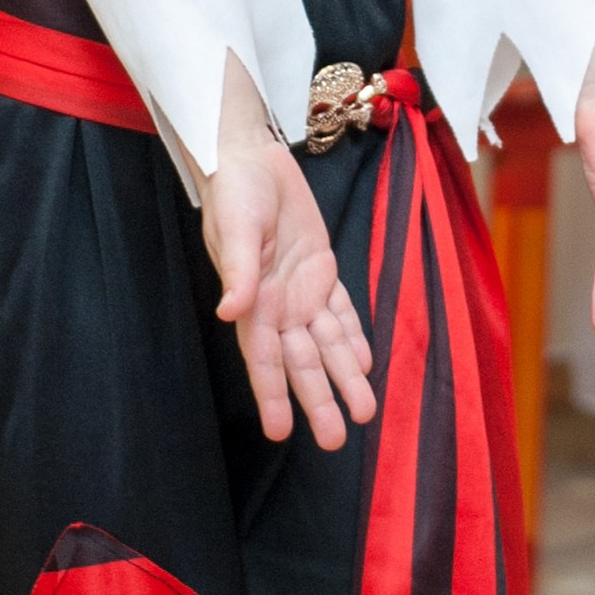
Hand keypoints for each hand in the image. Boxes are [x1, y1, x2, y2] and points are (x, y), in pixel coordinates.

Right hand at [204, 54, 376, 446]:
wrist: (250, 154)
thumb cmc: (234, 189)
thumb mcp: (235, 226)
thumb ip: (238, 270)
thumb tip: (229, 311)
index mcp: (252, 302)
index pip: (263, 360)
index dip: (274, 395)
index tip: (281, 434)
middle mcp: (277, 304)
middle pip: (301, 362)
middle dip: (319, 399)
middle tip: (338, 440)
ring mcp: (300, 289)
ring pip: (327, 343)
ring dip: (345, 377)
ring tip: (365, 412)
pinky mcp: (319, 268)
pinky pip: (340, 311)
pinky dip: (353, 337)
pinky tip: (365, 363)